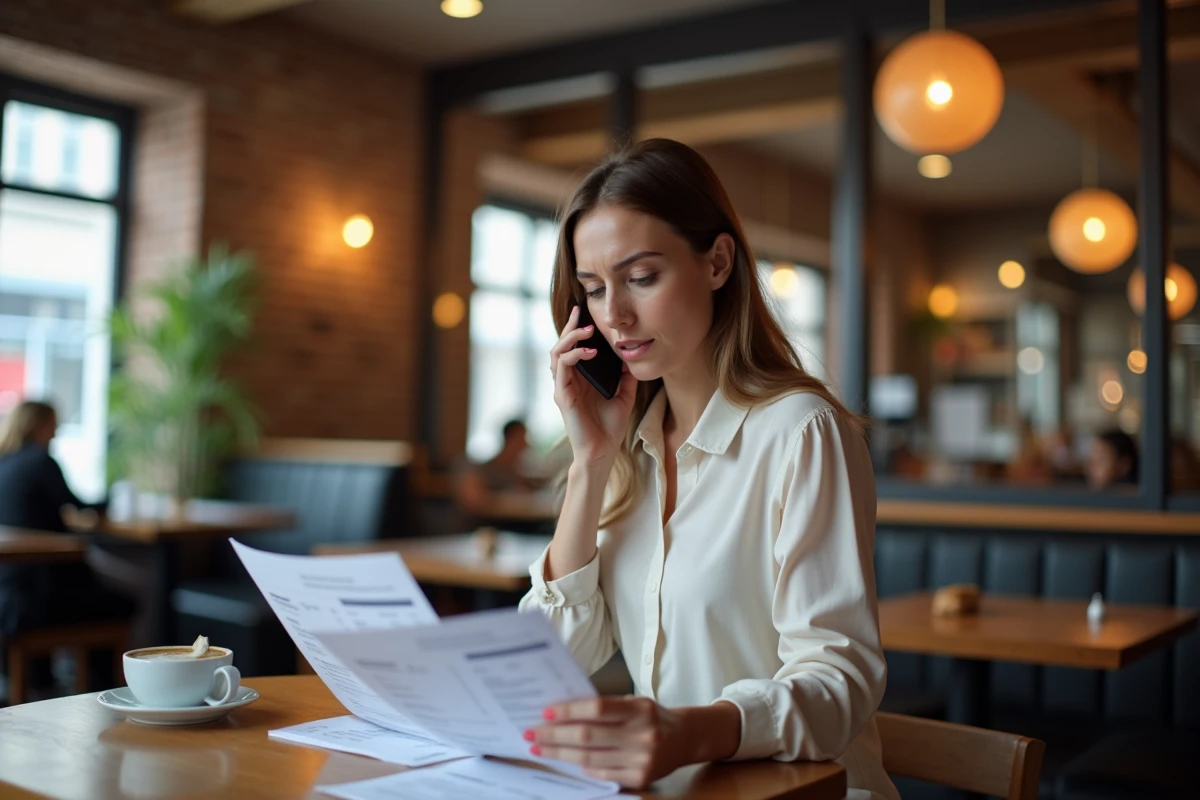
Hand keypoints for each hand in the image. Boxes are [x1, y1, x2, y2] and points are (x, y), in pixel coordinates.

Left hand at [526, 696, 722, 789]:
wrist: (686, 738)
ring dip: (560, 753)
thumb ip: (605, 706)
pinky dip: (583, 768)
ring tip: (540, 748)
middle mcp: (643, 735)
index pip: (598, 708)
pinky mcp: (641, 779)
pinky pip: (603, 774)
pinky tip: (568, 762)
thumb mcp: (634, 702)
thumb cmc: (652, 716)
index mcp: (640, 709)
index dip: (569, 710)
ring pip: (590, 758)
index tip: (545, 712)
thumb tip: (563, 711)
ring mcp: (642, 760)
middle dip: (555, 735)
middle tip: (532, 733)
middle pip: (588, 736)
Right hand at [550, 305, 637, 465]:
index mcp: (579, 379)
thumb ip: (624, 376)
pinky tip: (589, 352)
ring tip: (587, 330)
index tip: (586, 314)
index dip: (577, 330)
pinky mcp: (562, 396)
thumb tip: (630, 356)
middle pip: (561, 346)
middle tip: (581, 312)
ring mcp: (563, 387)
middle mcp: (567, 381)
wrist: (603, 451)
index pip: (573, 348)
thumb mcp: (624, 395)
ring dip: (570, 338)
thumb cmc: (610, 427)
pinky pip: (562, 368)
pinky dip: (573, 355)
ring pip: (557, 353)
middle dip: (570, 327)